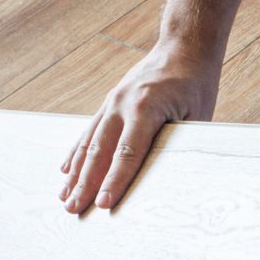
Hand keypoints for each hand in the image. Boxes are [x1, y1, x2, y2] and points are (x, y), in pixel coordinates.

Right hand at [60, 42, 220, 213]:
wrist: (183, 48)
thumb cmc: (195, 87)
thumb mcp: (196, 118)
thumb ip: (177, 145)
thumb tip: (167, 181)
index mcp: (146, 108)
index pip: (128, 154)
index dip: (114, 182)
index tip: (102, 204)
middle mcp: (122, 105)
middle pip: (100, 152)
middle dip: (85, 184)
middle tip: (73, 210)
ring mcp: (112, 102)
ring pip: (89, 143)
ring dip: (75, 173)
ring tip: (64, 197)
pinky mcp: (109, 103)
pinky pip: (89, 131)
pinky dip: (76, 153)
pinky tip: (66, 171)